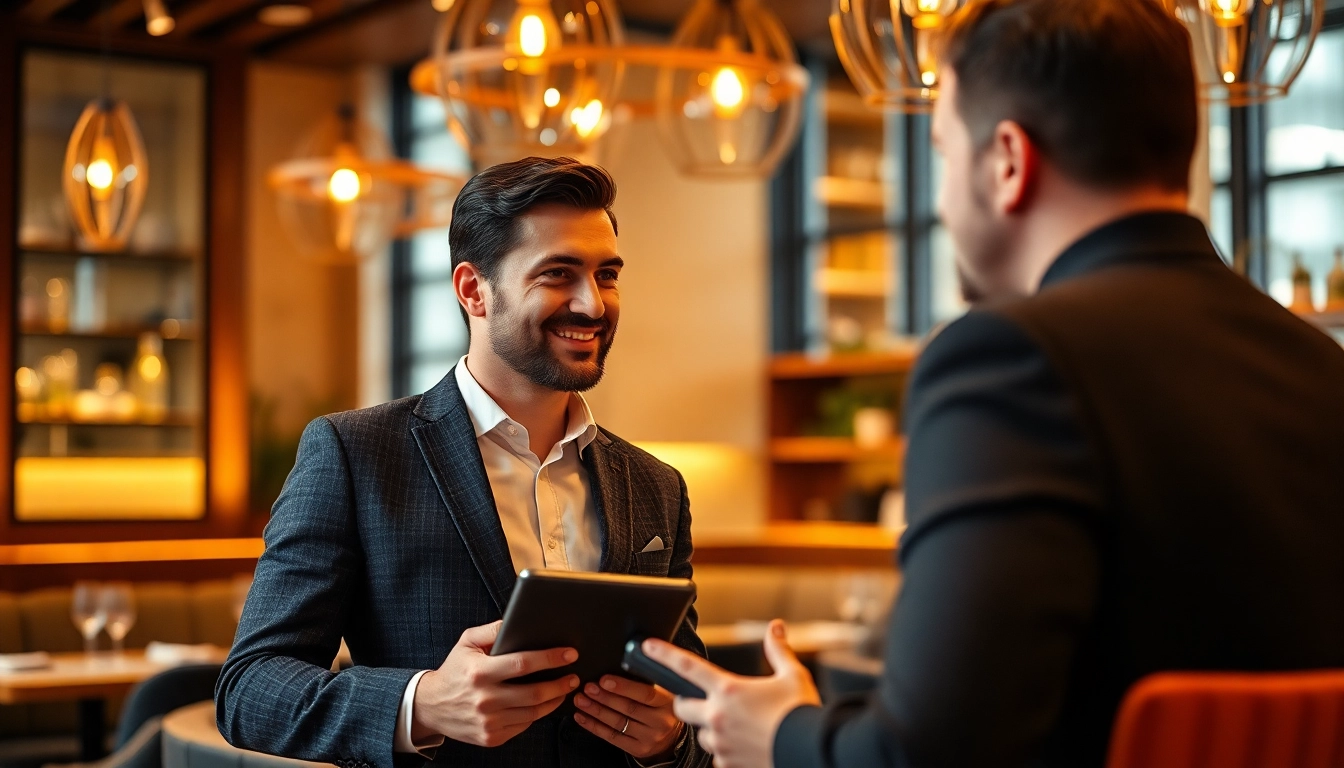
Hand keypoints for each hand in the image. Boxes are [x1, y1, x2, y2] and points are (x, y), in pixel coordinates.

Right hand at [412, 620, 580, 746]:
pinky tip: (544, 703)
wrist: (431, 706)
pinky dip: (537, 714)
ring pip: (533, 712)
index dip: (551, 658)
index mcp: (480, 672)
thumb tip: (518, 620)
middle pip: (534, 693)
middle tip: (575, 676)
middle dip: (560, 683)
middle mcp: (485, 699)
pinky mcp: (491, 737)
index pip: (523, 663)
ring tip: (565, 689)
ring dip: (554, 700)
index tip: (570, 654)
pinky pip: (523, 725)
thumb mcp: (467, 642)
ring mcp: (489, 721)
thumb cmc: (454, 670)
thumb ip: (493, 630)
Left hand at [573, 675, 684, 761]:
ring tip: (581, 700)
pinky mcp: (638, 749)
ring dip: (596, 711)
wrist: (671, 734)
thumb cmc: (662, 705)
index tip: (604, 679)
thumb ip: (648, 678)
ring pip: (618, 722)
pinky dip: (594, 727)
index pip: (645, 694)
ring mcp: (649, 737)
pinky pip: (612, 737)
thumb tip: (622, 662)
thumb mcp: (663, 689)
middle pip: (629, 708)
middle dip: (604, 697)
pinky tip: (582, 717)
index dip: (623, 687)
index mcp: (668, 702)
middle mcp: (661, 721)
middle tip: (587, 687)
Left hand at [644, 620, 820, 767]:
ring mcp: (720, 744)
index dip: (663, 654)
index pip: (687, 667)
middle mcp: (718, 716)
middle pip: (681, 707)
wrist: (810, 751)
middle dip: (687, 702)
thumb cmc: (801, 714)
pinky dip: (725, 751)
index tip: (647, 646)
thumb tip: (776, 628)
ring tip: (735, 725)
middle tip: (704, 700)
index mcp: (729, 690)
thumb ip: (778, 650)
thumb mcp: (792, 676)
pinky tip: (743, 745)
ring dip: (710, 728)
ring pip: (701, 733)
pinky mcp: (728, 764)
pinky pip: (717, 757)